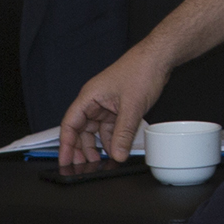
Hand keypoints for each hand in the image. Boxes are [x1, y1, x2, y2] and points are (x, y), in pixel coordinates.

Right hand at [59, 51, 170, 171]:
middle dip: (80, 148)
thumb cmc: (141, 70)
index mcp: (89, 97)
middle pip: (80, 129)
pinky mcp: (118, 107)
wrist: (159, 58)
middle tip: (82, 165)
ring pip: (95, 130)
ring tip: (99, 161)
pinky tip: (114, 149)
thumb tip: (117, 154)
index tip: (65, 160)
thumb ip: (123, 133)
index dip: (66, 144)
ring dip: (97, 145)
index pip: (70, 124)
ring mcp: (106, 104)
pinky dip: (111, 139)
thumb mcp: (132, 106)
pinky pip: (109, 127)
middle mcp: (94, 101)